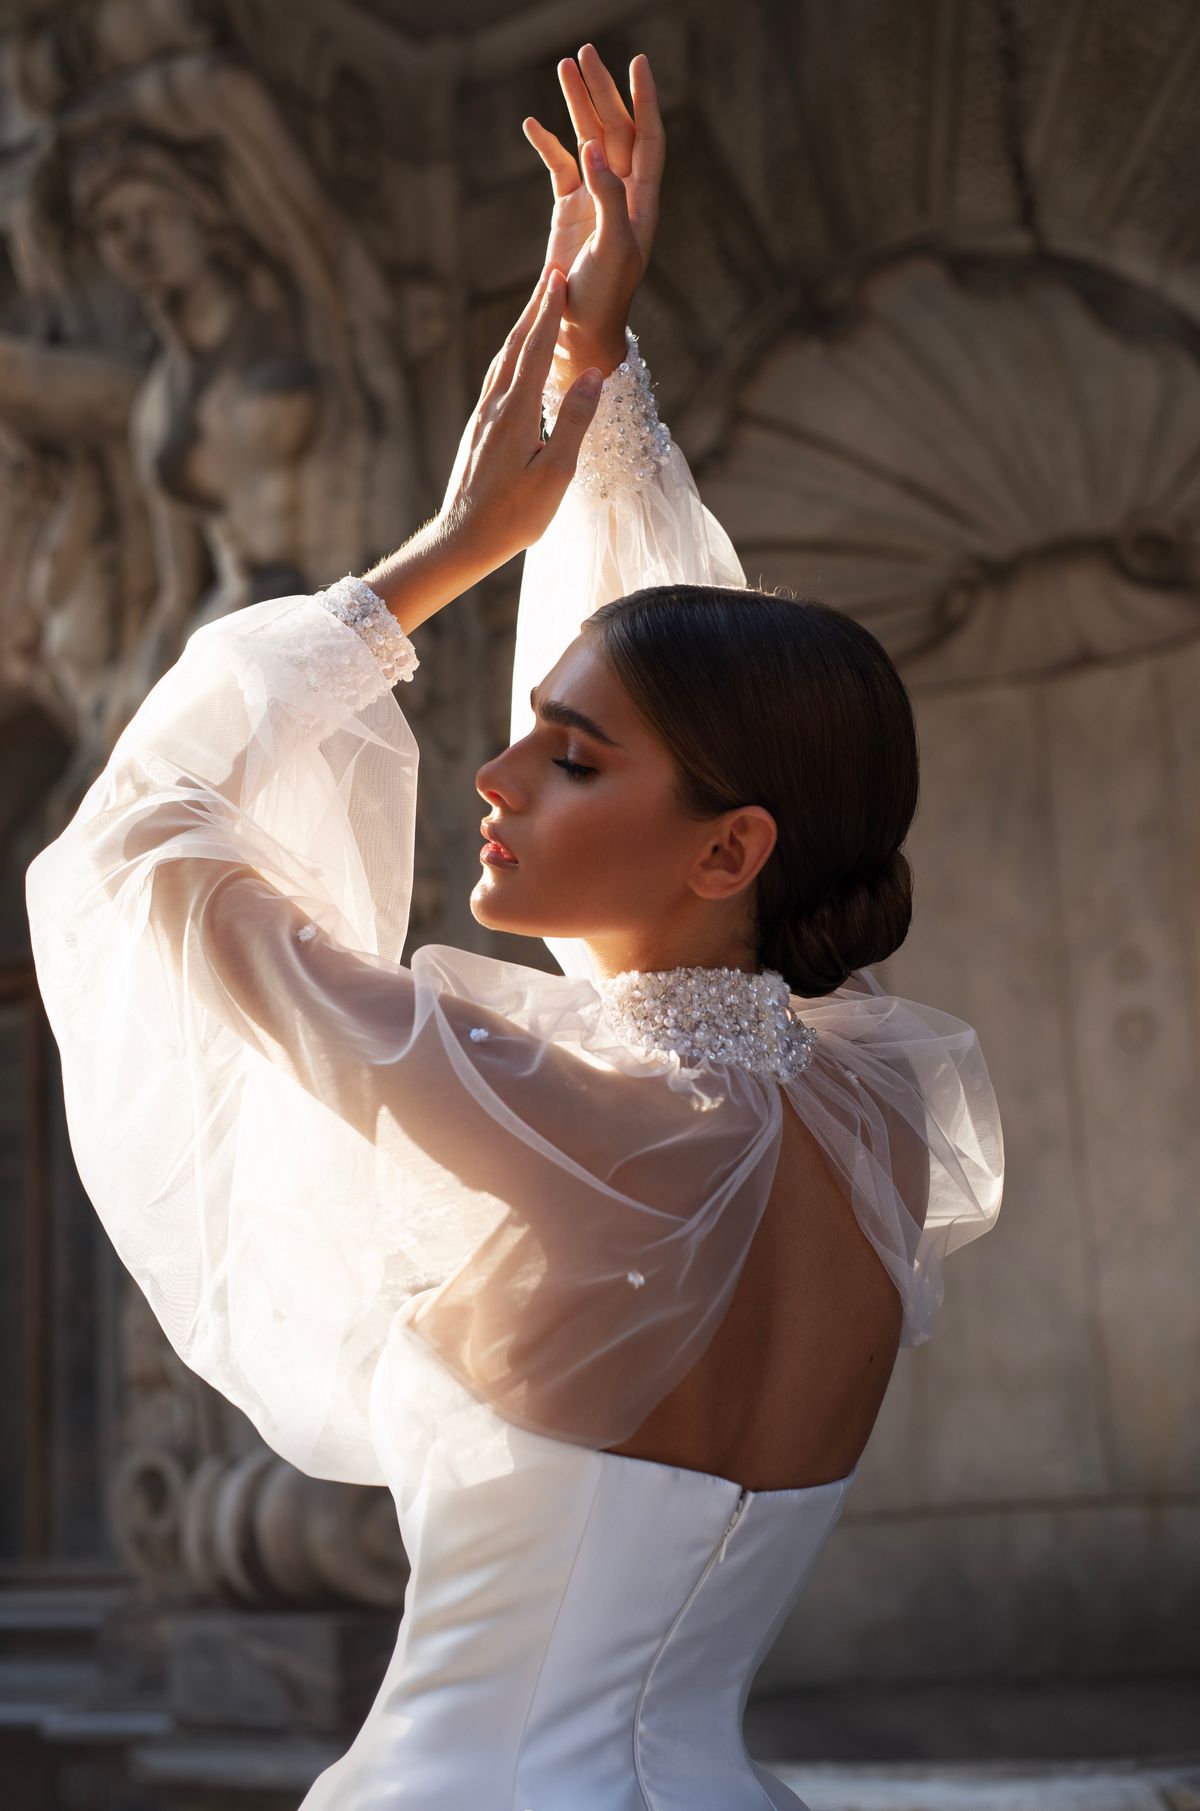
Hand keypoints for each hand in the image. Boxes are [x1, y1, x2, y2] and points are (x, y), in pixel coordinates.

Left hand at [439, 266, 602, 567]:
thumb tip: (592, 376)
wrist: (462, 539)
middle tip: (550, 274)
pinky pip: (496, 380)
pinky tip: (514, 358)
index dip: (549, 312)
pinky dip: (511, 356)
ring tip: (536, 306)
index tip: (559, 278)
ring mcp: (483, 418)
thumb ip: (574, 422)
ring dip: (521, 329)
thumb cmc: (514, 515)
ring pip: (503, 360)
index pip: (537, 350)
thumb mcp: (555, 474)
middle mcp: (495, 407)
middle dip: (535, 308)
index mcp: (516, 413)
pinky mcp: (478, 431)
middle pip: (516, 345)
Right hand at [523, 46, 664, 384]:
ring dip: (577, 105)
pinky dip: (547, 144)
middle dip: (602, 90)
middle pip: (615, 129)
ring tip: (564, 66)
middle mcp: (621, 193)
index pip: (648, 138)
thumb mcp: (613, 247)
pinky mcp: (568, 210)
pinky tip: (531, 123)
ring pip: (587, 140)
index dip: (645, 100)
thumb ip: (608, 197)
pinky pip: (559, 166)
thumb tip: (594, 147)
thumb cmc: (605, 295)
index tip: (639, 62)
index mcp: (641, 200)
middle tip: (585, 52)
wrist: (579, 327)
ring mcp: (594, 198)